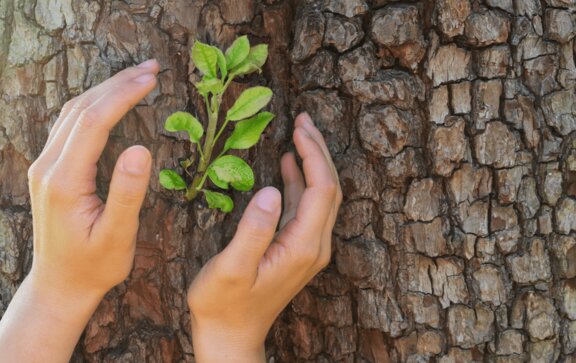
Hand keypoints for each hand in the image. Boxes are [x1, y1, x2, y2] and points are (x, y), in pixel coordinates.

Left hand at [0, 59, 158, 361]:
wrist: (60, 284)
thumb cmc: (94, 265)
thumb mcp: (117, 235)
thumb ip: (127, 193)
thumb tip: (142, 148)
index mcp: (64, 181)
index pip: (95, 122)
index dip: (124, 96)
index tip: (152, 79)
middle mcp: (48, 167)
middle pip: (81, 109)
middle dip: (117, 84)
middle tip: (152, 67)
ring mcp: (44, 166)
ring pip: (73, 113)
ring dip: (105, 90)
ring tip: (138, 77)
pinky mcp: (49, 170)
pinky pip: (69, 125)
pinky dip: (94, 105)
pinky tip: (112, 100)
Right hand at [187, 113, 342, 361]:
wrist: (232, 335)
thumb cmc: (223, 304)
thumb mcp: (230, 268)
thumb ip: (253, 230)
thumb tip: (271, 189)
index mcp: (302, 247)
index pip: (321, 190)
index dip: (313, 155)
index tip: (298, 128)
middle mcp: (314, 246)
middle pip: (329, 189)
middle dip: (318, 151)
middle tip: (303, 120)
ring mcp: (309, 248)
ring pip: (321, 196)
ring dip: (312, 163)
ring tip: (299, 132)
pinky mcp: (299, 249)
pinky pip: (307, 208)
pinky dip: (300, 182)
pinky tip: (289, 164)